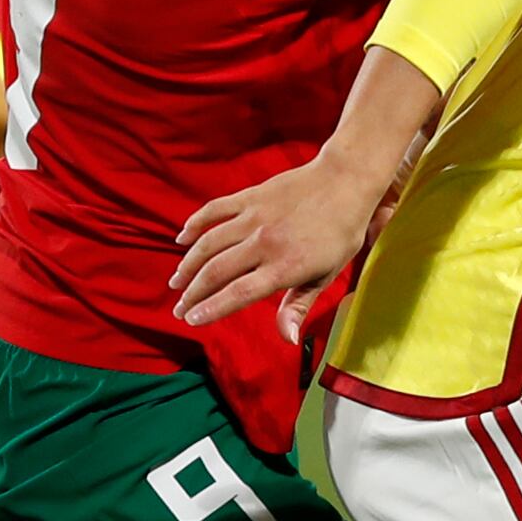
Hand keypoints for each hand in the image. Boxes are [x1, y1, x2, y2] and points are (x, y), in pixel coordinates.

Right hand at [175, 157, 382, 328]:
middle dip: (193, 294)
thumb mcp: (327, 275)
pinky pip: (214, 211)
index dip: (211, 308)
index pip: (238, 293)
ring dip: (188, 265)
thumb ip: (299, 306)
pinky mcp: (250, 197)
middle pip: (217, 272)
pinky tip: (182, 239)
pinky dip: (195, 224)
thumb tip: (286, 339)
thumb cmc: (340, 233)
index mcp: (285, 266)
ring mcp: (254, 217)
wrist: (344, 181)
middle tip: (179, 309)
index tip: (191, 319)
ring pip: (209, 244)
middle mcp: (265, 242)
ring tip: (176, 282)